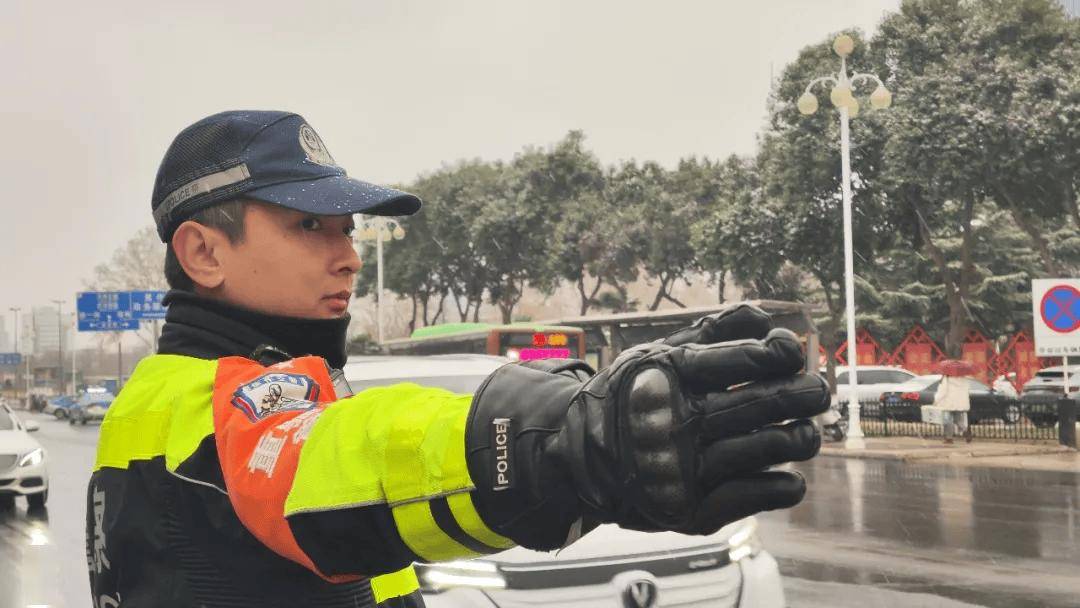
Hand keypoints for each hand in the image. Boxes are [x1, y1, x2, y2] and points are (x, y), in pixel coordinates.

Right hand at [465, 304, 828, 548]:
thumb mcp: (657, 353)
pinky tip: (790, 478)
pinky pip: (755, 496)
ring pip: (768, 447)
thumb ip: (712, 332)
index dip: (779, 351)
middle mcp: (681, 419)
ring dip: (802, 438)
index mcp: (673, 374)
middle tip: (818, 391)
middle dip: (805, 393)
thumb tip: (766, 314)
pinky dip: (784, 487)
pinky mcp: (692, 507)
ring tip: (807, 433)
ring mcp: (687, 466)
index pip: (741, 358)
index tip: (791, 349)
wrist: (579, 457)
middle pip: (765, 402)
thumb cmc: (630, 397)